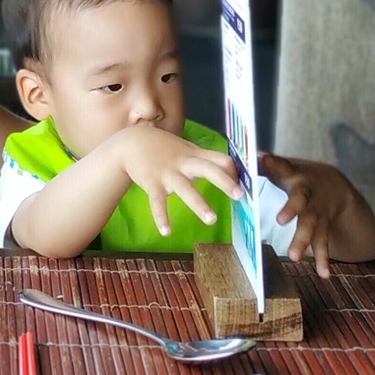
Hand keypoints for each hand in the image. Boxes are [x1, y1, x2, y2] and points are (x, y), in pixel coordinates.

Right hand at [110, 126, 243, 238]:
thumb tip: (230, 172)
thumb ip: (204, 159)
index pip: (221, 160)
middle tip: (240, 196)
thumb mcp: (185, 149)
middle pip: (208, 169)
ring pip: (186, 188)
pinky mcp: (152, 183)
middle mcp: (183, 163)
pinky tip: (166, 232)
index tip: (244, 187)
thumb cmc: (163, 148)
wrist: (131, 142)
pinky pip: (158, 202)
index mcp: (195, 155)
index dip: (233, 173)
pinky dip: (161, 217)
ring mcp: (167, 173)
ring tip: (212, 220)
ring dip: (199, 204)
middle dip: (224, 182)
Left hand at [258, 153, 355, 277]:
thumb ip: (264, 166)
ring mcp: (317, 211)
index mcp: (293, 175)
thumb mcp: (284, 168)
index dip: (272, 163)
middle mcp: (307, 193)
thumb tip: (239, 158)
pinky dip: (324, 259)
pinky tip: (324, 274)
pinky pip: (324, 243)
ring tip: (294, 257)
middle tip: (280, 220)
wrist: (334, 185)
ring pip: (312, 225)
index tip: (262, 159)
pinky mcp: (324, 226)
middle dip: (292, 209)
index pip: (282, 167)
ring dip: (304, 241)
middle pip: (300, 201)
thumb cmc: (297, 176)